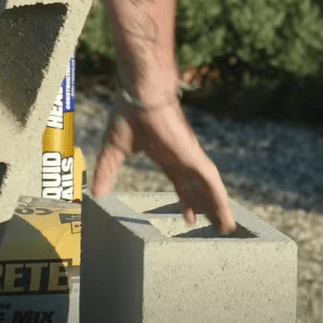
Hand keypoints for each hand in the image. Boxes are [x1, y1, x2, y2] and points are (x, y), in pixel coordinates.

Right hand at [90, 95, 236, 234]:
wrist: (140, 95)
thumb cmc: (128, 115)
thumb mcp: (112, 151)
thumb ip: (106, 172)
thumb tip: (95, 193)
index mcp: (165, 157)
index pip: (180, 184)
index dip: (186, 200)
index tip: (190, 217)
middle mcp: (181, 159)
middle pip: (197, 189)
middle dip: (206, 207)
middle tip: (216, 226)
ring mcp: (189, 158)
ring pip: (208, 188)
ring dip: (217, 207)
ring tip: (227, 227)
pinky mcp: (193, 156)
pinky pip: (211, 181)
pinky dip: (219, 198)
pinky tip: (225, 213)